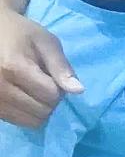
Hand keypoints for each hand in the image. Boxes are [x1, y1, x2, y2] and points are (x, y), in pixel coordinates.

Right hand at [0, 10, 82, 127]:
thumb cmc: (21, 35)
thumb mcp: (46, 42)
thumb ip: (61, 66)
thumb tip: (78, 91)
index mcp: (13, 68)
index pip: (51, 95)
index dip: (60, 88)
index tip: (54, 76)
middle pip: (41, 111)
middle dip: (51, 100)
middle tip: (45, 83)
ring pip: (30, 121)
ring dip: (39, 109)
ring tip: (34, 89)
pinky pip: (16, 121)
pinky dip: (26, 113)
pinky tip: (23, 95)